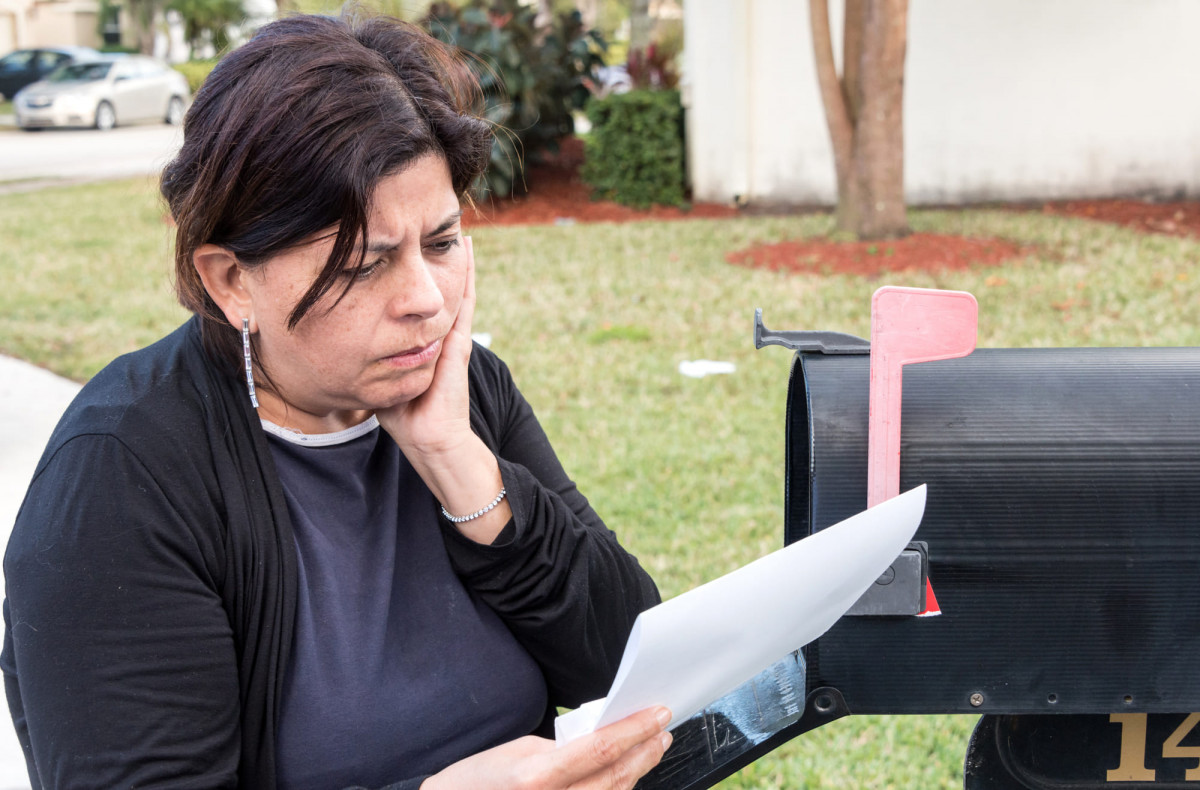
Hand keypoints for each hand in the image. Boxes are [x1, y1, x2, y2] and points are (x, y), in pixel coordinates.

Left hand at [377, 235, 476, 459]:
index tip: (402, 248)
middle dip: (434, 261)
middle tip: (432, 226)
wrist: (430, 438)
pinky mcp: (459, 343)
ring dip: (456, 259)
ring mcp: (452, 336)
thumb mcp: (377, 377)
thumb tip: (334, 341)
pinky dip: (468, 275)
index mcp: (421, 341)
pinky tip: (468, 251)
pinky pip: (465, 301)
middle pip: (437, 290)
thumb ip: (365, 358)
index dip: (411, 277)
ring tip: (457, 229)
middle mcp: (438, 334)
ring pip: (454, 288)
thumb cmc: (403, 416)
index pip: (415, 304)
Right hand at [422, 707, 671, 789]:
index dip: (636, 729)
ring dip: (638, 771)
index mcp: (536, 777)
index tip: (658, 714)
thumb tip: (599, 737)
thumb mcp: (517, 751)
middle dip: (645, 751)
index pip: (602, 749)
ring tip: (651, 748)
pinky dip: (616, 789)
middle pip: (616, 777)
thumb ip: (561, 747)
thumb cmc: (474, 781)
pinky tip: (626, 775)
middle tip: (662, 730)